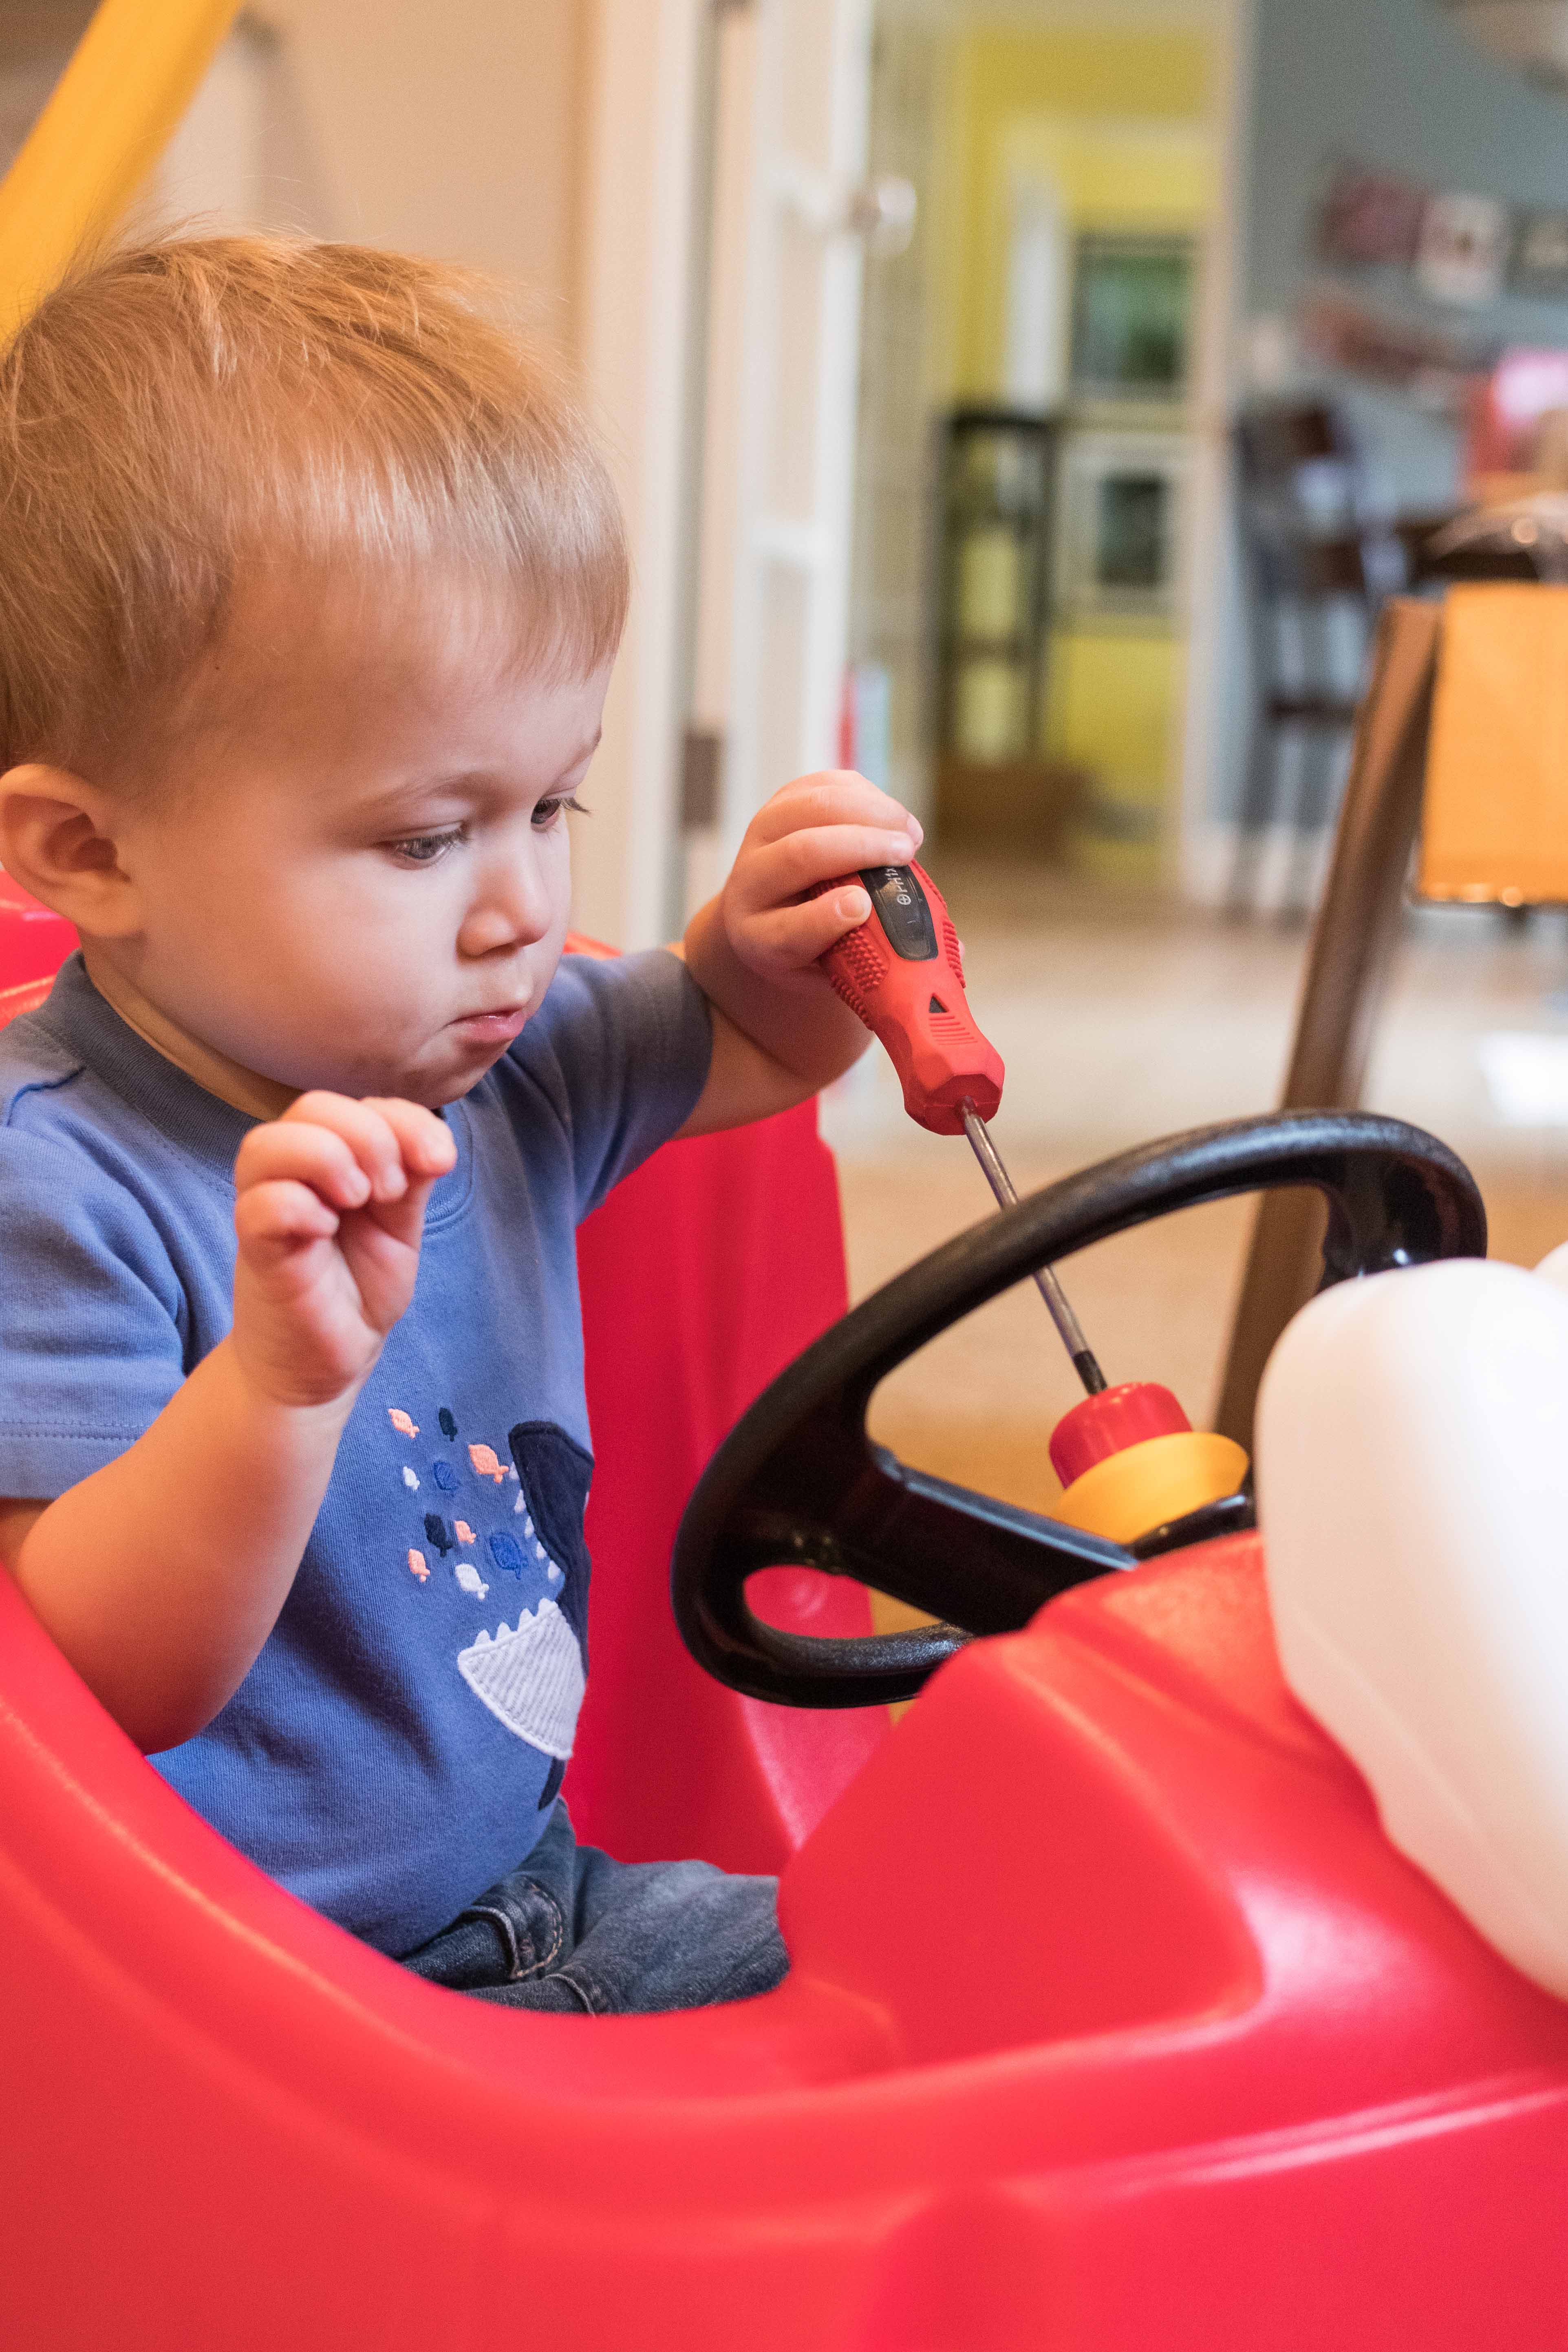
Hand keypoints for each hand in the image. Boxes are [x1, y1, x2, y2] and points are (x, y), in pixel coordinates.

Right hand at [230, 1093, 455, 1408]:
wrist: (331, 1360)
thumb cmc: (360, 1285)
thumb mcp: (400, 1224)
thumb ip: (412, 1178)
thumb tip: (437, 1145)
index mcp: (331, 1158)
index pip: (358, 1105)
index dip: (404, 1119)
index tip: (437, 1162)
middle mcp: (291, 1172)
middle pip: (312, 1107)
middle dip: (369, 1136)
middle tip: (390, 1191)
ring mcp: (266, 1208)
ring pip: (267, 1144)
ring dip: (328, 1159)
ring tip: (359, 1202)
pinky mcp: (255, 1250)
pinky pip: (259, 1205)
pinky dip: (299, 1207)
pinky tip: (324, 1231)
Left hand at [719, 770, 922, 987]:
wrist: (766, 917)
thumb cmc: (814, 950)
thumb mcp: (837, 972)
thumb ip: (885, 964)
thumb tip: (956, 949)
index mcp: (760, 941)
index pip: (787, 932)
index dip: (825, 918)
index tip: (862, 905)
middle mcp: (749, 886)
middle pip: (799, 855)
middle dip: (858, 847)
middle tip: (905, 854)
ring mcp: (758, 838)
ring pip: (809, 808)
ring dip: (866, 812)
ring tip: (908, 832)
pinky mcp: (779, 804)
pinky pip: (820, 784)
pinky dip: (861, 792)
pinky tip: (891, 814)